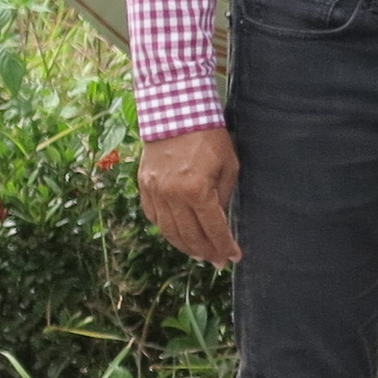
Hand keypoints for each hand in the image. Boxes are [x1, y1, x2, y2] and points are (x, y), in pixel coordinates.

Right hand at [136, 127, 241, 266]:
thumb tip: (221, 220)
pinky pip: (154, 216)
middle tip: (217, 262)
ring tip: (199, 253)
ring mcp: (155, 192)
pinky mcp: (144, 186)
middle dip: (206, 252)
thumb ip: (225, 195)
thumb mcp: (229, 166)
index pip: (214, 228)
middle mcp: (173, 195)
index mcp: (197, 190)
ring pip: (169, 231)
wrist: (176, 115)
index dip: (224, 246)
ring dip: (185, 246)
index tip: (233, 258)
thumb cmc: (210, 138)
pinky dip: (165, 229)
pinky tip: (177, 235)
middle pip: (190, 235)